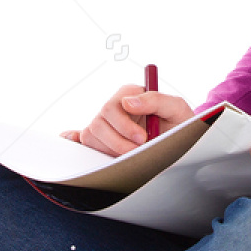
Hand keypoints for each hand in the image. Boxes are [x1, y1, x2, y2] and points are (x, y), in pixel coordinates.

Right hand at [60, 87, 194, 156]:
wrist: (182, 141)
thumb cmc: (180, 123)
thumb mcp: (177, 108)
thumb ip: (156, 100)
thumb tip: (128, 102)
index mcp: (131, 94)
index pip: (113, 106)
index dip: (125, 125)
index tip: (142, 138)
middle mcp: (116, 107)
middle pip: (99, 121)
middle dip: (118, 140)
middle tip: (139, 149)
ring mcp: (107, 124)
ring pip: (92, 135)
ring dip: (110, 149)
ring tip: (132, 156)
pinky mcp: (103, 139)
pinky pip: (81, 137)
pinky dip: (73, 138)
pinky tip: (69, 138)